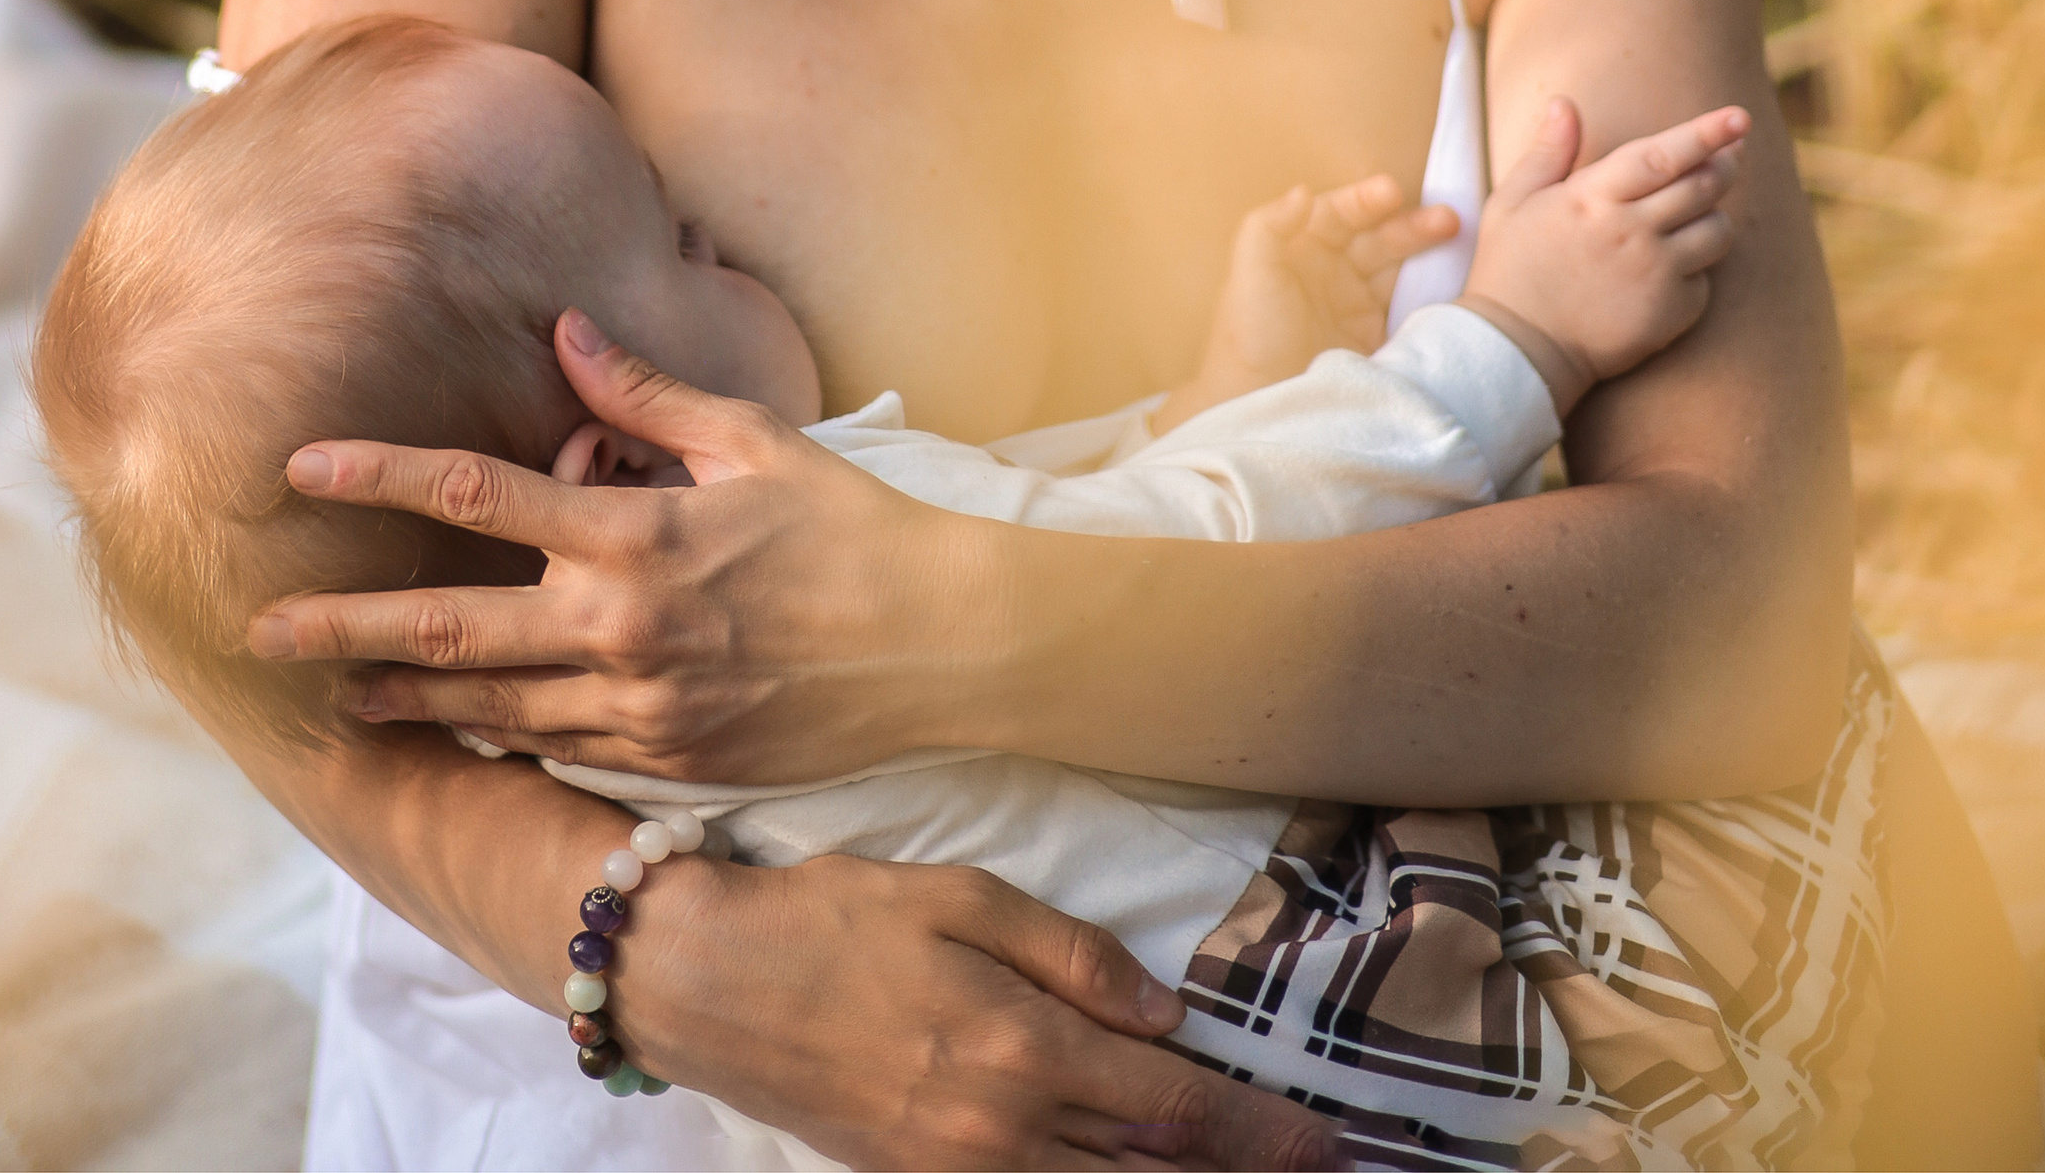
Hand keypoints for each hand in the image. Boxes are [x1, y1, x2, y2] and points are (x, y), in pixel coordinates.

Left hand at [249, 310, 981, 777]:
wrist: (942, 644)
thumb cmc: (850, 524)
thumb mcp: (750, 439)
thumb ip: (642, 393)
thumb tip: (563, 329)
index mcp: (632, 533)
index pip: (475, 496)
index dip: (379, 476)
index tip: (300, 467)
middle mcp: (618, 627)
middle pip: (448, 629)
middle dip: (345, 630)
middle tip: (260, 635)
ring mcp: (639, 708)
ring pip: (490, 707)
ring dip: (405, 700)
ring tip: (338, 697)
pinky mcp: (667, 764)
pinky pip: (558, 751)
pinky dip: (500, 738)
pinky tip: (459, 732)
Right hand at [620, 847, 1345, 1168]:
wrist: (712, 983)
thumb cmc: (837, 917)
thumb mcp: (960, 898)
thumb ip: (1072, 957)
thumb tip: (1166, 1017)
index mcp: (1020, 1052)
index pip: (1174, 1107)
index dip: (1260, 1131)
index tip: (1332, 1144)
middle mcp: (1001, 1135)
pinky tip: (1133, 1172)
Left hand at [1151, 174, 1459, 433]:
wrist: (1260, 402)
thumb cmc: (1249, 333)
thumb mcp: (1251, 273)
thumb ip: (1269, 226)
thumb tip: (1303, 191)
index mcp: (1303, 246)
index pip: (1342, 213)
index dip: (1367, 200)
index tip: (1391, 192)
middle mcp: (1334, 269)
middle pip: (1379, 237)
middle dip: (1412, 225)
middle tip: (1447, 219)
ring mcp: (1358, 303)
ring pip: (1400, 267)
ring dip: (1428, 253)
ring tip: (1458, 239)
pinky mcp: (1377, 337)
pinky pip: (1410, 307)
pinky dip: (1432, 294)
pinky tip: (1455, 283)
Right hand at [1463, 96, 1747, 415]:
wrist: (1517, 351)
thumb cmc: (1510, 270)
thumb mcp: (1512, 200)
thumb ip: (1547, 151)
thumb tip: (1565, 103)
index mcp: (1593, 197)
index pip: (1663, 154)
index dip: (1706, 132)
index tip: (1739, 117)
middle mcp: (1631, 231)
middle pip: (1702, 187)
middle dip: (1725, 164)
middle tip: (1732, 152)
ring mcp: (1655, 274)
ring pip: (1717, 232)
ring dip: (1716, 215)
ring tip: (1697, 212)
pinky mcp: (1670, 314)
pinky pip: (1705, 281)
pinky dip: (1698, 268)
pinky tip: (1673, 266)